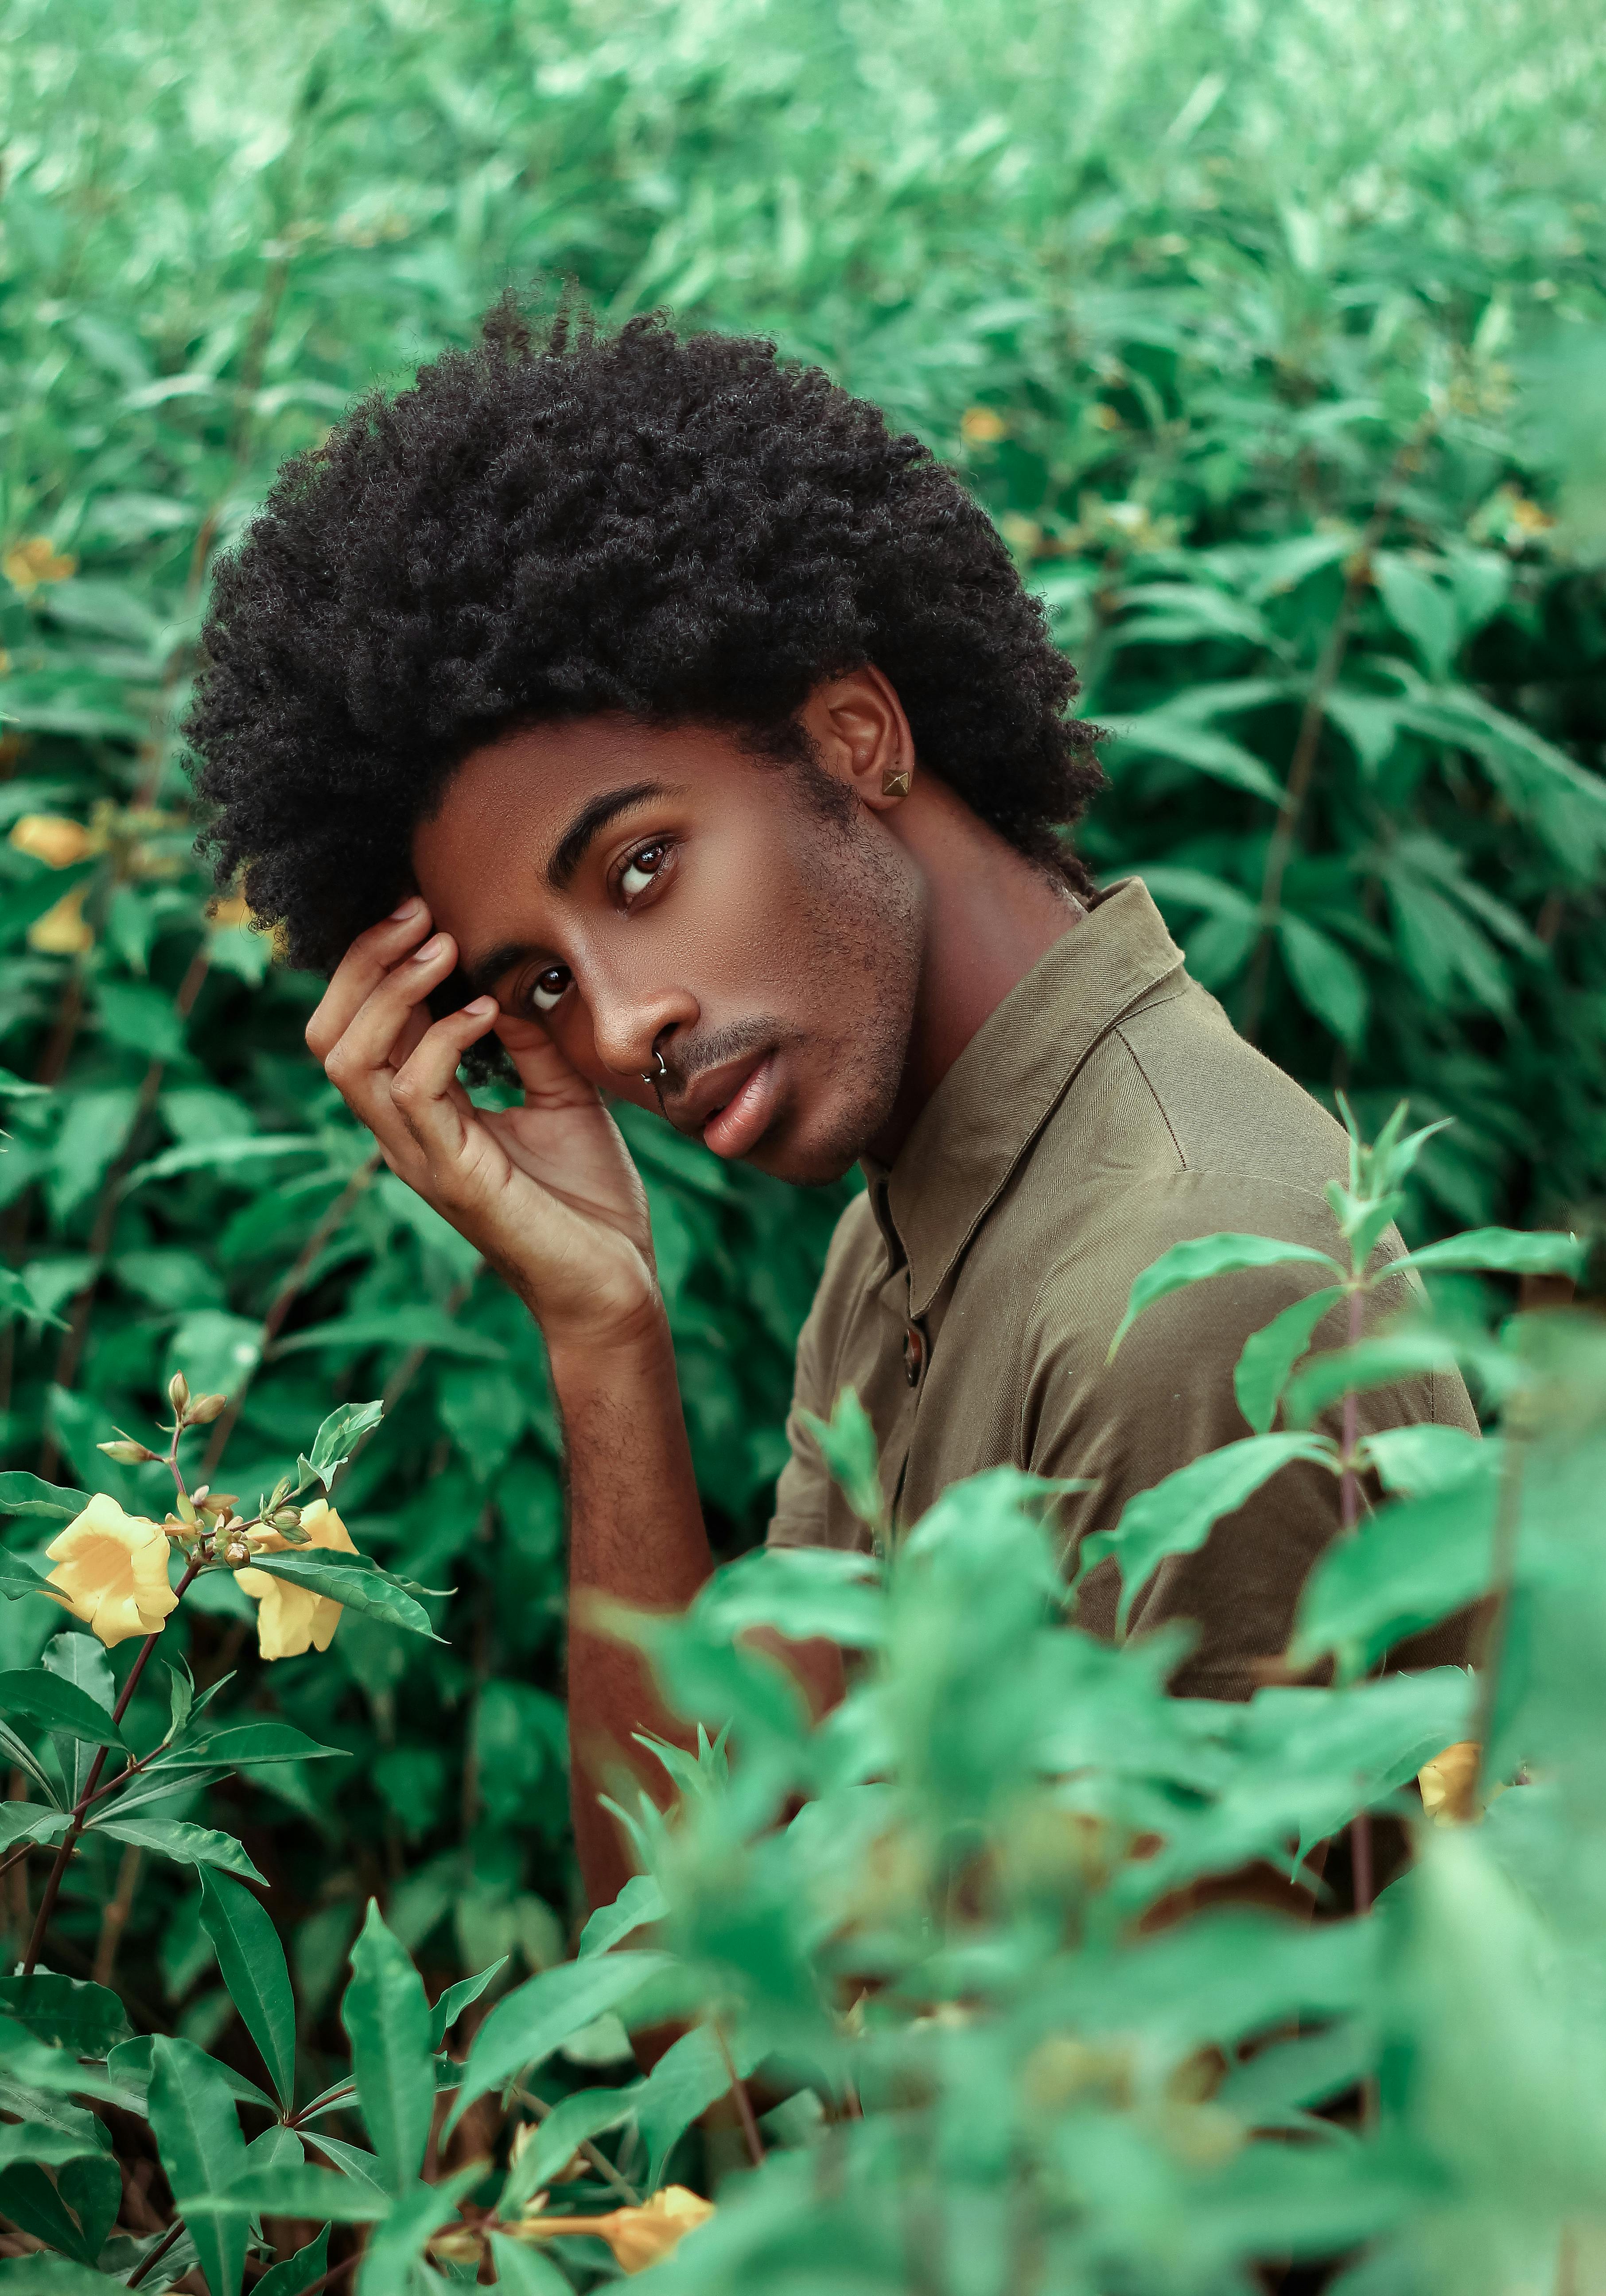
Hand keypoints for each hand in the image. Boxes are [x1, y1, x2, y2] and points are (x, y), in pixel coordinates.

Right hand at [306, 901, 660, 1352]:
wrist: (618, 1284)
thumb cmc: (590, 1199)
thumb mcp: (561, 1095)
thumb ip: (529, 1042)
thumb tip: (508, 981)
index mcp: (422, 1115)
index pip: (358, 1027)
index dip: (375, 964)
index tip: (420, 910)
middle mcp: (405, 1135)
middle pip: (330, 1036)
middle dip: (366, 963)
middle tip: (418, 912)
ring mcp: (421, 1158)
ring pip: (350, 1061)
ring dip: (392, 990)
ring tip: (444, 947)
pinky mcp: (453, 1178)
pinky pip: (413, 1093)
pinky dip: (442, 1040)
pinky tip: (486, 1013)